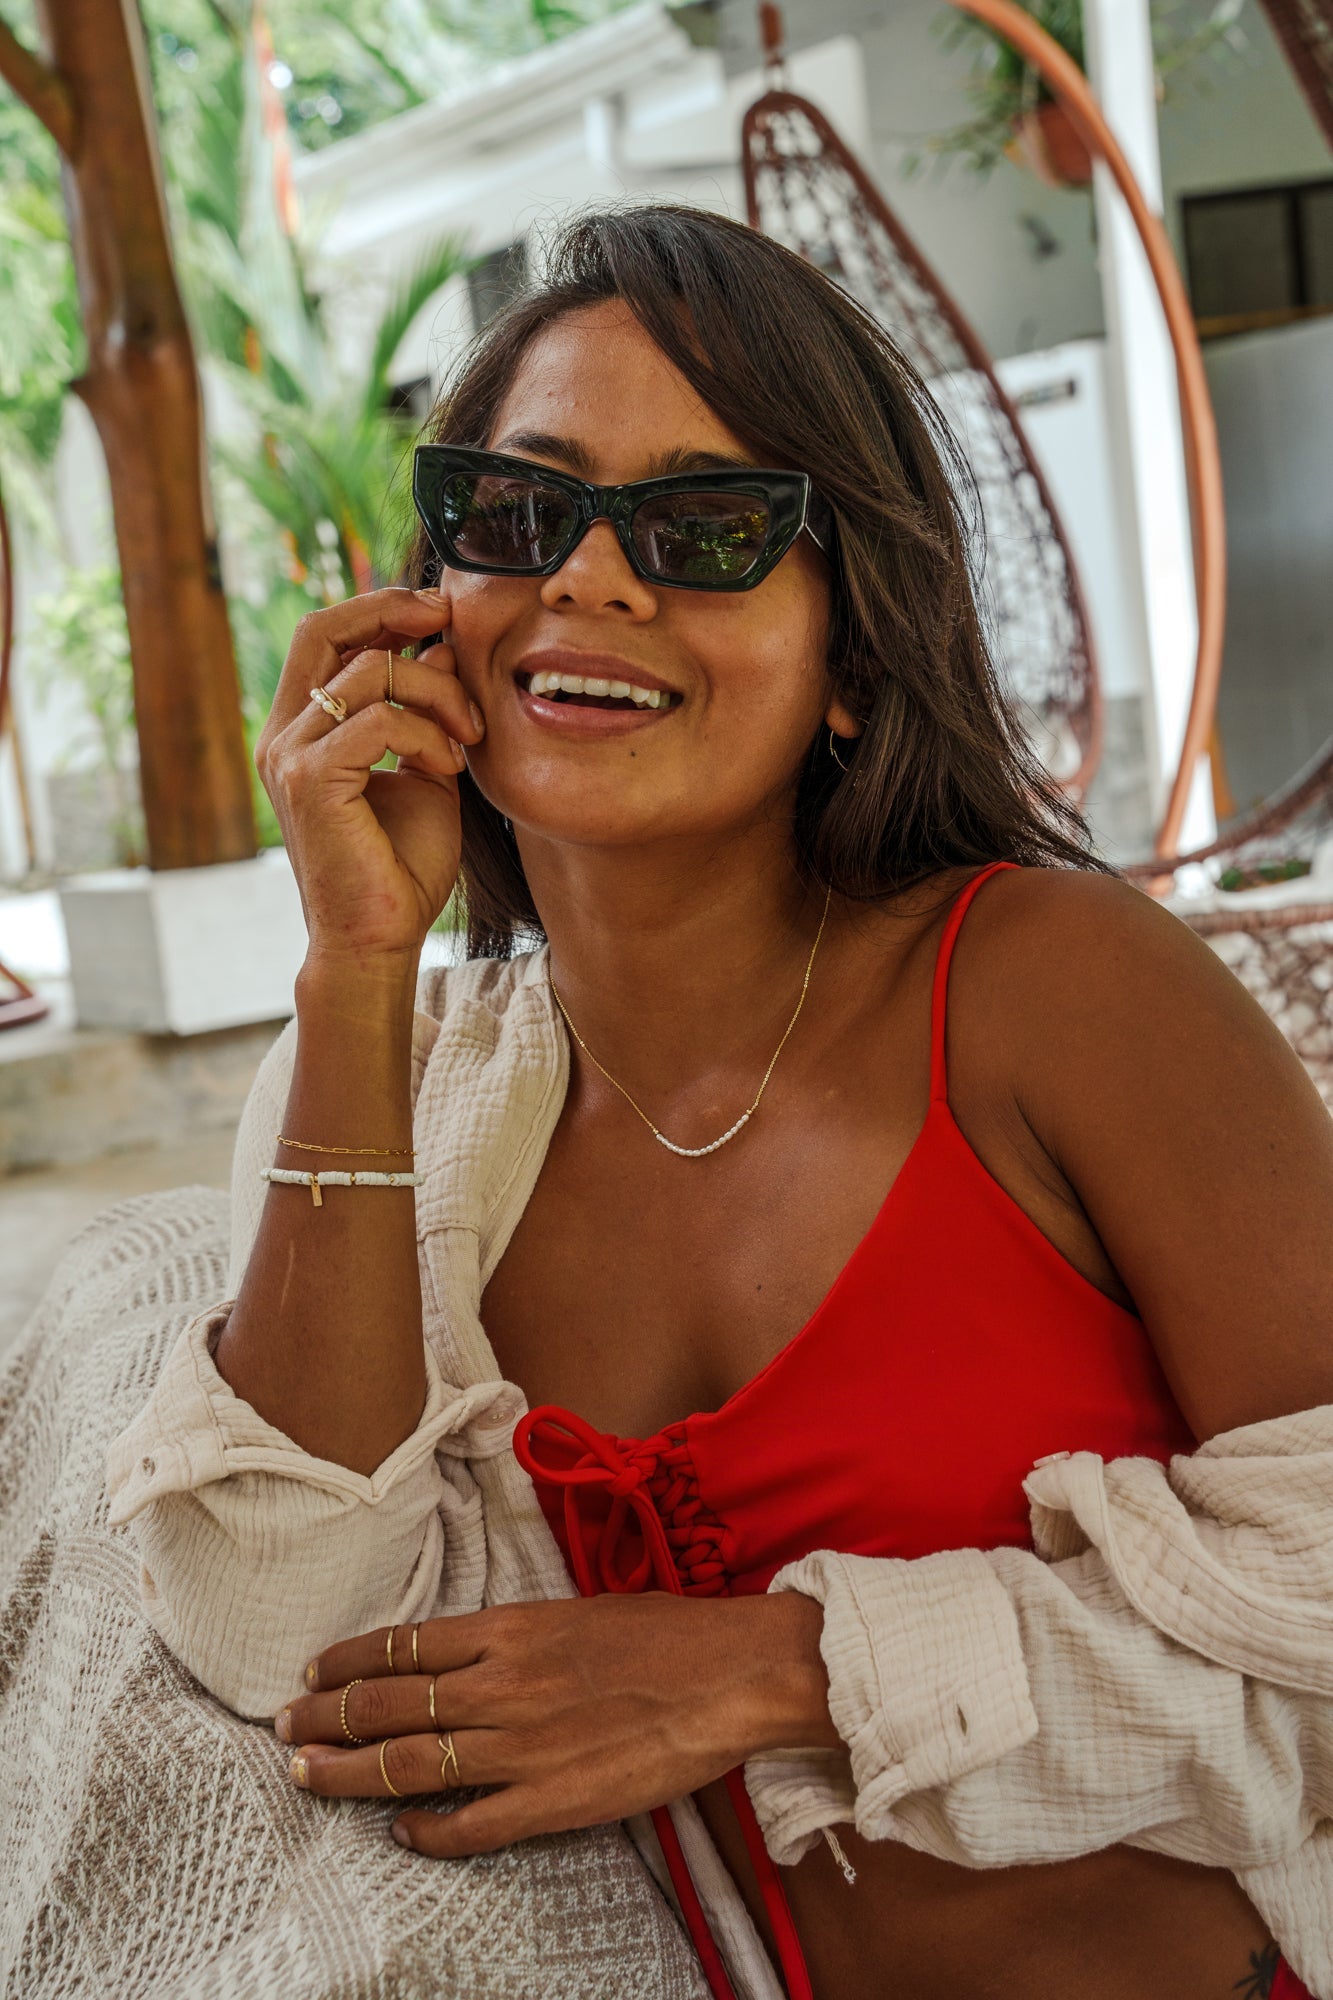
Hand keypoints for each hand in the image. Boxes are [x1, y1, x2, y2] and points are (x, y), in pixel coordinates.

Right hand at [255, 586, 484, 962]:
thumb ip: (427, 710)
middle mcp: (284, 734)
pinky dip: (427, 735)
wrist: (380, 938)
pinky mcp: (310, 780)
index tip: (441, 611)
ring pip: (371, 672)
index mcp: (303, 728)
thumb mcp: (425, 770)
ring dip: (438, 693)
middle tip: (450, 615)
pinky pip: (379, 720)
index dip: (380, 608)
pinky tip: (449, 768)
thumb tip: (442, 643)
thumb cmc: (401, 865)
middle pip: (323, 627)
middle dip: (391, 608)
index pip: (326, 635)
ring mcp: (289, 755)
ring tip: (469, 736)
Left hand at [275, 1594, 837, 1856]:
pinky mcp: (551, 1801)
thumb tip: (465, 1652)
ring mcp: (520, 1748)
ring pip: (408, 1764)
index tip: (312, 1670)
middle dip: (324, 1716)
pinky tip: (398, 1831)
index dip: (347, 1661)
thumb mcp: (575, 1611)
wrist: (727, 1676)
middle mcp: (499, 1687)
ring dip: (347, 1771)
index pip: (401, 1646)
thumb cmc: (663, 1635)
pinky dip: (425, 1830)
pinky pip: (469, 1825)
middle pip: (386, 1705)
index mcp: (507, 1630)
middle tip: (284, 1725)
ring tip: (305, 1773)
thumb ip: (514, 1636)